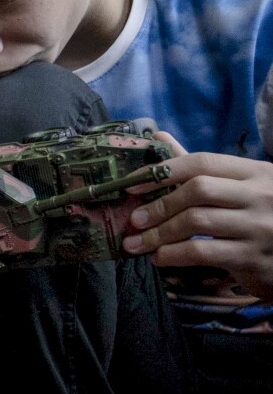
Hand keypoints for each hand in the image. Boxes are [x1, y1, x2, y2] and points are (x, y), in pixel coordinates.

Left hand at [124, 148, 272, 298]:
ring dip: (158, 233)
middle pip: (198, 190)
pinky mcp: (251, 257)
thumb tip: (159, 136)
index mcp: (257, 172)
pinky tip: (159, 257)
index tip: (133, 185)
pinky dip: (172, 254)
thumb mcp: (240, 187)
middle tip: (134, 220)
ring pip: (196, 221)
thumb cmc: (259, 217)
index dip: (164, 171)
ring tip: (137, 243)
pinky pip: (201, 252)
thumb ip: (201, 167)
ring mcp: (258, 226)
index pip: (203, 162)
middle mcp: (261, 195)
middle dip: (159, 206)